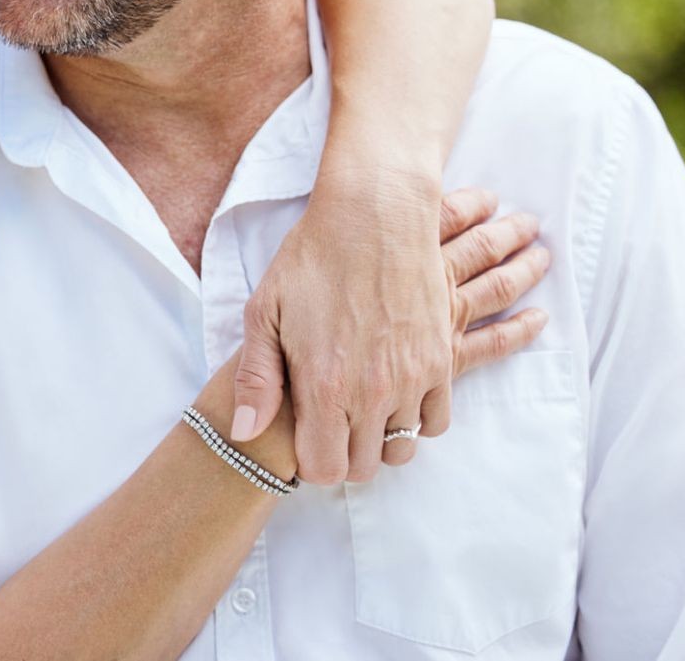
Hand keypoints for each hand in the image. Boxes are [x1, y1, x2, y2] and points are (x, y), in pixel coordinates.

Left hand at [230, 185, 545, 484]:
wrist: (375, 215)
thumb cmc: (312, 259)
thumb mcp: (265, 312)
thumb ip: (255, 379)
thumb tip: (244, 434)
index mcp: (324, 387)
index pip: (324, 470)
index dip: (310, 462)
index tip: (304, 439)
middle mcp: (372, 393)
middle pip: (364, 467)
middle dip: (343, 455)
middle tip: (330, 425)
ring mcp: (412, 379)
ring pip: (401, 448)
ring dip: (379, 437)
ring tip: (359, 409)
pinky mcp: (441, 360)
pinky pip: (436, 421)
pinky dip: (414, 418)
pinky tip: (392, 394)